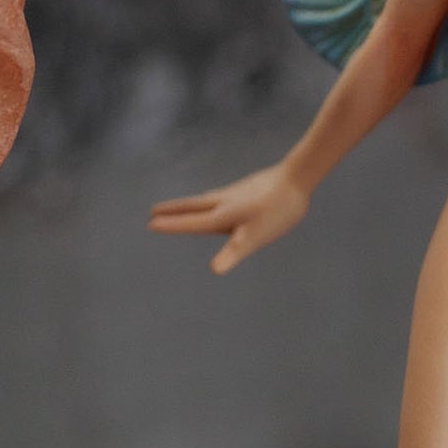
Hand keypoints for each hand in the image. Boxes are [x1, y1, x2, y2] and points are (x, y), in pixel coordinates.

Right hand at [148, 165, 309, 272]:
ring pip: (205, 200)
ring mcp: (235, 193)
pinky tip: (218, 201)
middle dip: (173, 210)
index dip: (171, 224)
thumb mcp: (257, 237)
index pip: (191, 222)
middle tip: (153, 210)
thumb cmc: (278, 210)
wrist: (297, 177)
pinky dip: (208, 200)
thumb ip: (234, 252)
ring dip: (189, 204)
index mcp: (223, 214)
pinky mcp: (246, 189)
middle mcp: (224, 201)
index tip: (150, 224)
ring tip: (180, 208)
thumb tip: (215, 270)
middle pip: (192, 206)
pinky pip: (219, 197)